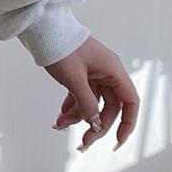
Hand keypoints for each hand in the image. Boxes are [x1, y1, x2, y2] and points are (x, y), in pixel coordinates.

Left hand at [44, 35, 138, 152]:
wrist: (42, 29)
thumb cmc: (60, 47)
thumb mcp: (74, 79)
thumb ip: (87, 103)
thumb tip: (95, 124)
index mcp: (112, 70)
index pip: (129, 101)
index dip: (127, 123)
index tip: (116, 141)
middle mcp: (106, 72)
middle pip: (109, 106)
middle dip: (95, 124)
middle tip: (82, 141)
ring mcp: (92, 73)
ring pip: (92, 102)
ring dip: (78, 116)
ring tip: (59, 124)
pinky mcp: (79, 73)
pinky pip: (81, 95)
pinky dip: (72, 106)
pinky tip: (61, 115)